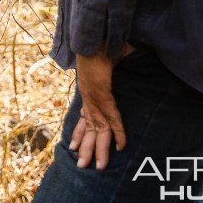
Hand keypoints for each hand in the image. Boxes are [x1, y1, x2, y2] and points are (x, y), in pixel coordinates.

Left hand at [70, 48, 127, 169]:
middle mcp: (89, 98)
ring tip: (99, 167)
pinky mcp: (102, 94)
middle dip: (87, 149)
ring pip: (99, 130)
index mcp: (89, 92)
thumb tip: (127, 58)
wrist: (92, 35)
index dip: (80, 133)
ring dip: (100, 150)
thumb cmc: (101, 45)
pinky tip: (121, 147)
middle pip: (89, 129)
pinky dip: (118, 133)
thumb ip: (116, 64)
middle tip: (84, 167)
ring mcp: (94, 97)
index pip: (84, 118)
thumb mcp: (107, 61)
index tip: (75, 146)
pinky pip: (113, 118)